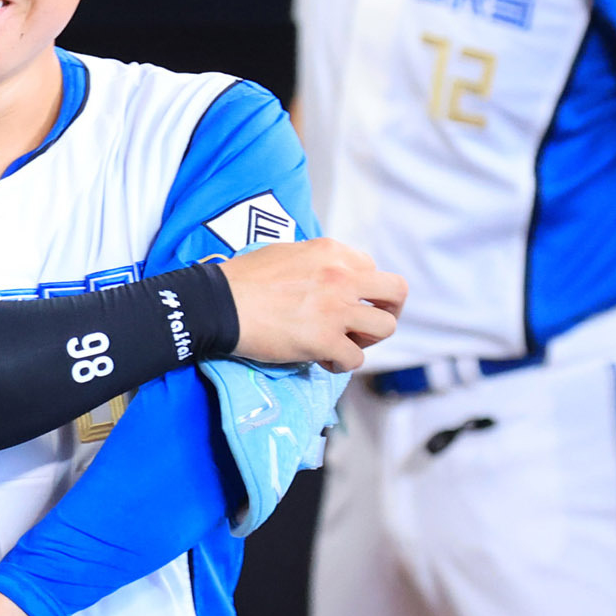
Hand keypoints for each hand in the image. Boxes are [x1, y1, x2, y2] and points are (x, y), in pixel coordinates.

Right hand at [218, 238, 406, 372]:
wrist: (219, 304)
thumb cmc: (242, 278)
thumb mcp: (285, 252)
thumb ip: (316, 262)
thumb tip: (326, 276)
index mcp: (331, 252)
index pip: (372, 268)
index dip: (363, 288)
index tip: (348, 301)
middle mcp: (341, 277)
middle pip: (396, 292)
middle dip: (387, 310)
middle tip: (366, 324)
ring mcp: (336, 310)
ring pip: (385, 328)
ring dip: (367, 339)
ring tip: (343, 343)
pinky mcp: (324, 341)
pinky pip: (355, 359)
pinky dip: (341, 363)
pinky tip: (322, 360)